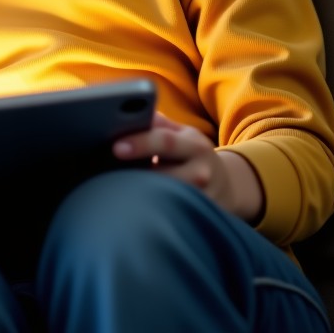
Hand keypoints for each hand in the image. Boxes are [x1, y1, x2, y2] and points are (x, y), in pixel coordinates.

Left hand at [113, 113, 262, 221]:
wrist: (227, 185)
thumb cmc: (192, 153)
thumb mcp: (182, 133)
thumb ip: (157, 123)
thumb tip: (128, 114)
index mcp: (195, 145)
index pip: (165, 142)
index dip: (139, 143)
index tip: (115, 147)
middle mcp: (201, 173)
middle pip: (162, 175)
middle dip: (133, 173)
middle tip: (107, 170)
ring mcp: (201, 200)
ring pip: (163, 199)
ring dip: (138, 192)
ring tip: (116, 186)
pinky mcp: (197, 219)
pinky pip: (168, 215)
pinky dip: (148, 208)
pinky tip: (131, 204)